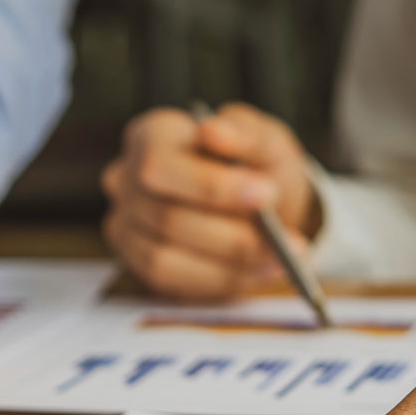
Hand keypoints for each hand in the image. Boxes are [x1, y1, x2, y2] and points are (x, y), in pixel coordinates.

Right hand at [102, 101, 316, 298]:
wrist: (260, 202)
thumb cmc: (255, 164)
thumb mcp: (265, 140)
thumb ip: (245, 134)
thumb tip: (213, 132)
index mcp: (151, 135)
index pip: (159, 163)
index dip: (210, 185)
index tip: (267, 194)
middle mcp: (127, 179)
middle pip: (166, 217)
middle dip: (231, 235)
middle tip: (288, 241)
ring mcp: (127, 224)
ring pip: (166, 258)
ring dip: (231, 264)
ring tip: (282, 259)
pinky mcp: (138, 263)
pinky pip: (174, 282)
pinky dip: (223, 280)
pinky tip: (261, 270)